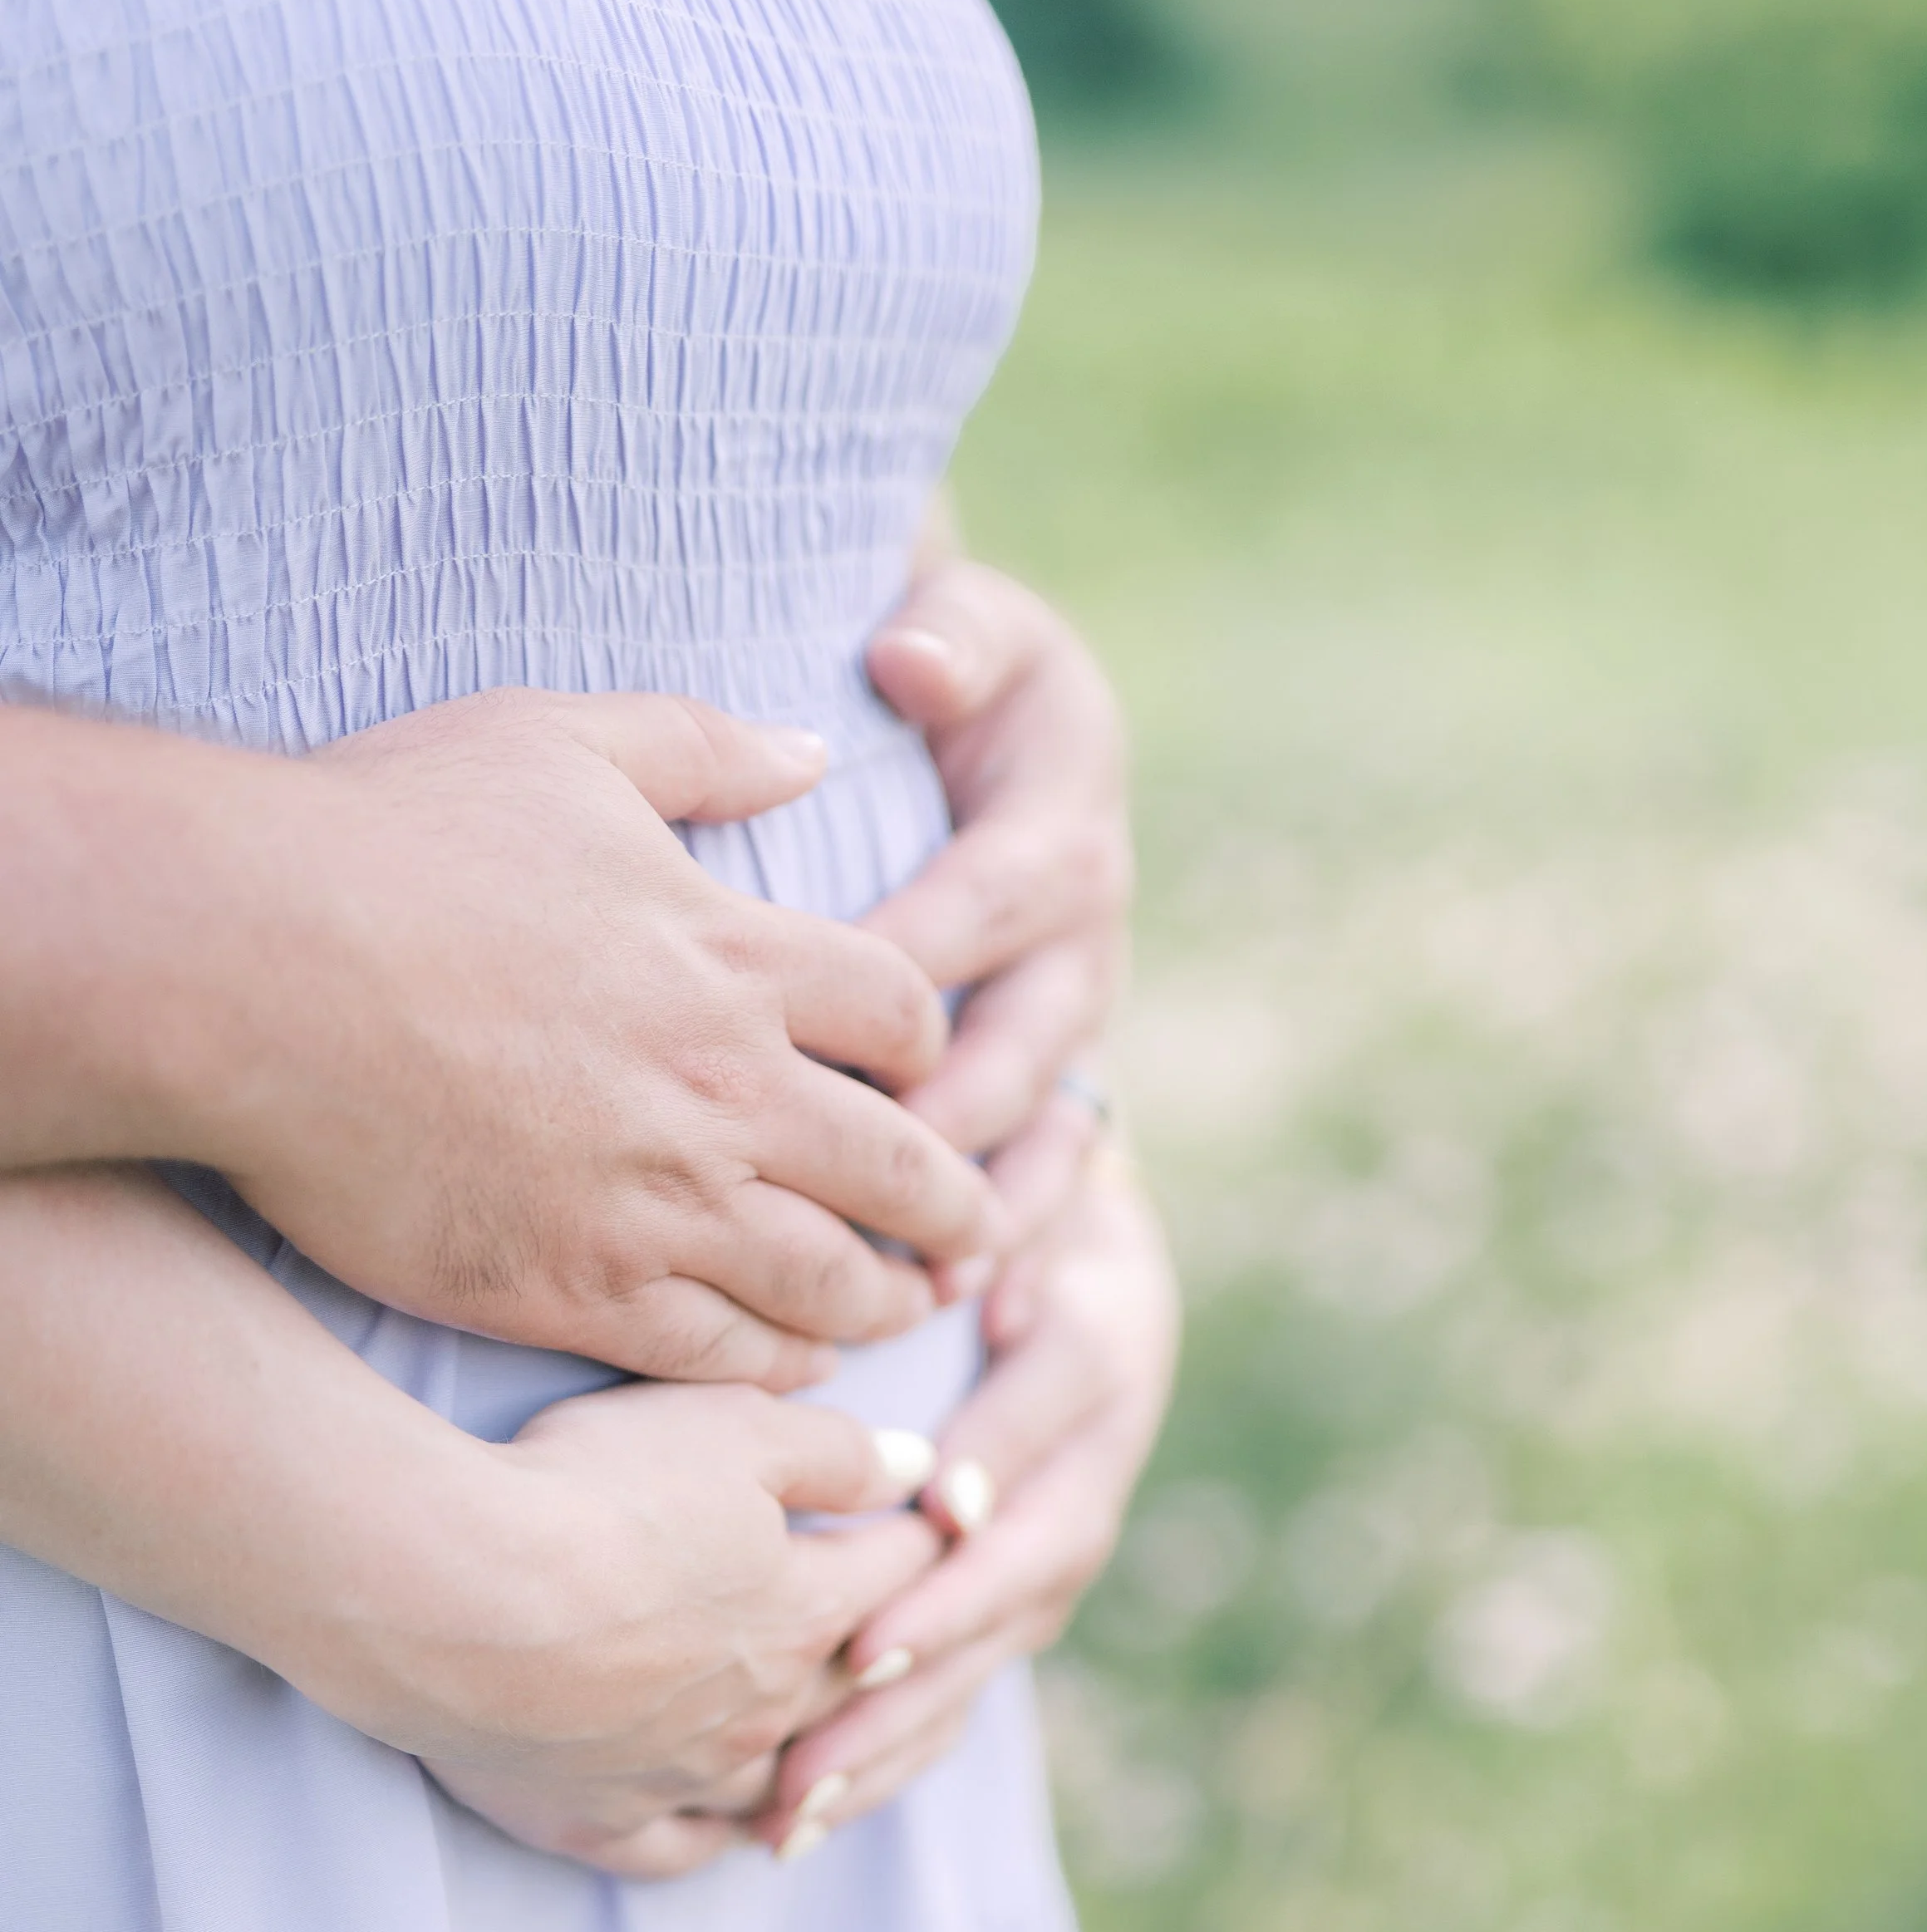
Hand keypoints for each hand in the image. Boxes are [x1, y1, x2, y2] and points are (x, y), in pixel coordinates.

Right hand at [215, 690, 1004, 1381]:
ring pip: (828, 1276)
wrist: (246, 966)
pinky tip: (800, 1365)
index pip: (904, 1012)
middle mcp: (725, 1087)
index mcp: (736, 955)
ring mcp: (657, 1199)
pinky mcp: (576, 1286)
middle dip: (954, 1204)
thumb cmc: (385, 836)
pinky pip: (722, 1348)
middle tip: (980, 1232)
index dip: (931, 1046)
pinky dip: (781, 1362)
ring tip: (910, 1313)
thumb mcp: (561, 741)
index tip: (927, 1074)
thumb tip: (810, 748)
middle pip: (900, 1165)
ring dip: (885, 1300)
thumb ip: (703, 746)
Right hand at [409, 1391, 943, 1878]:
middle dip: (882, 1656)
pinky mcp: (594, 1819)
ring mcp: (679, 1775)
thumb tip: (918, 1466)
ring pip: (777, 1784)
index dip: (919, 1537)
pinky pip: (675, 1849)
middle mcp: (760, 1710)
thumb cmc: (595, 1493)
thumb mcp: (734, 1432)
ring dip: (810, 1764)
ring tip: (824, 1747)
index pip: (898, 1572)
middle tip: (902, 1641)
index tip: (931, 1519)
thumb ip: (835, 1452)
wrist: (450, 1593)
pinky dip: (709, 1835)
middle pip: (849, 1689)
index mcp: (804, 1611)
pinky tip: (722, 1827)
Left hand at [749, 1156, 1178, 1858]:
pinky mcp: (1017, 1595)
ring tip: (794, 1806)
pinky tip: (808, 1815)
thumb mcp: (1027, 1185)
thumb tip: (972, 1286)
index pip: (1045, 1429)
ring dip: (892, 1736)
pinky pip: (963, 1685)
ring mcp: (1057, 1545)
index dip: (991, 1482)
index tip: (929, 1529)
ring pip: (988, 1654)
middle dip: (923, 1654)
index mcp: (1099, 1359)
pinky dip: (889, 1751)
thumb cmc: (1020, 1195)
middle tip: (827, 1719)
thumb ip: (1003, 1225)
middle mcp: (1091, 1470)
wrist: (1077, 1243)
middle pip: (1018, 1579)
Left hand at [865, 563, 1132, 1247]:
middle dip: (960, 1104)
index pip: (994, 894)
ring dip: (993, 1198)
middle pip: (1030, 1033)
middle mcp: (1086, 933)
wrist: (998, 723)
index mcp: (1060, 826)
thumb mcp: (969, 632)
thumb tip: (912, 659)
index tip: (836, 1002)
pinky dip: (1020, 1234)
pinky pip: (1056, 1169)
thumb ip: (955, 637)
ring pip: (1047, 1120)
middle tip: (877, 1166)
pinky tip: (973, 1300)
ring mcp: (1075, 1015)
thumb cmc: (955, 678)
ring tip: (931, 1273)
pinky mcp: (1059, 1073)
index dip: (925, 948)